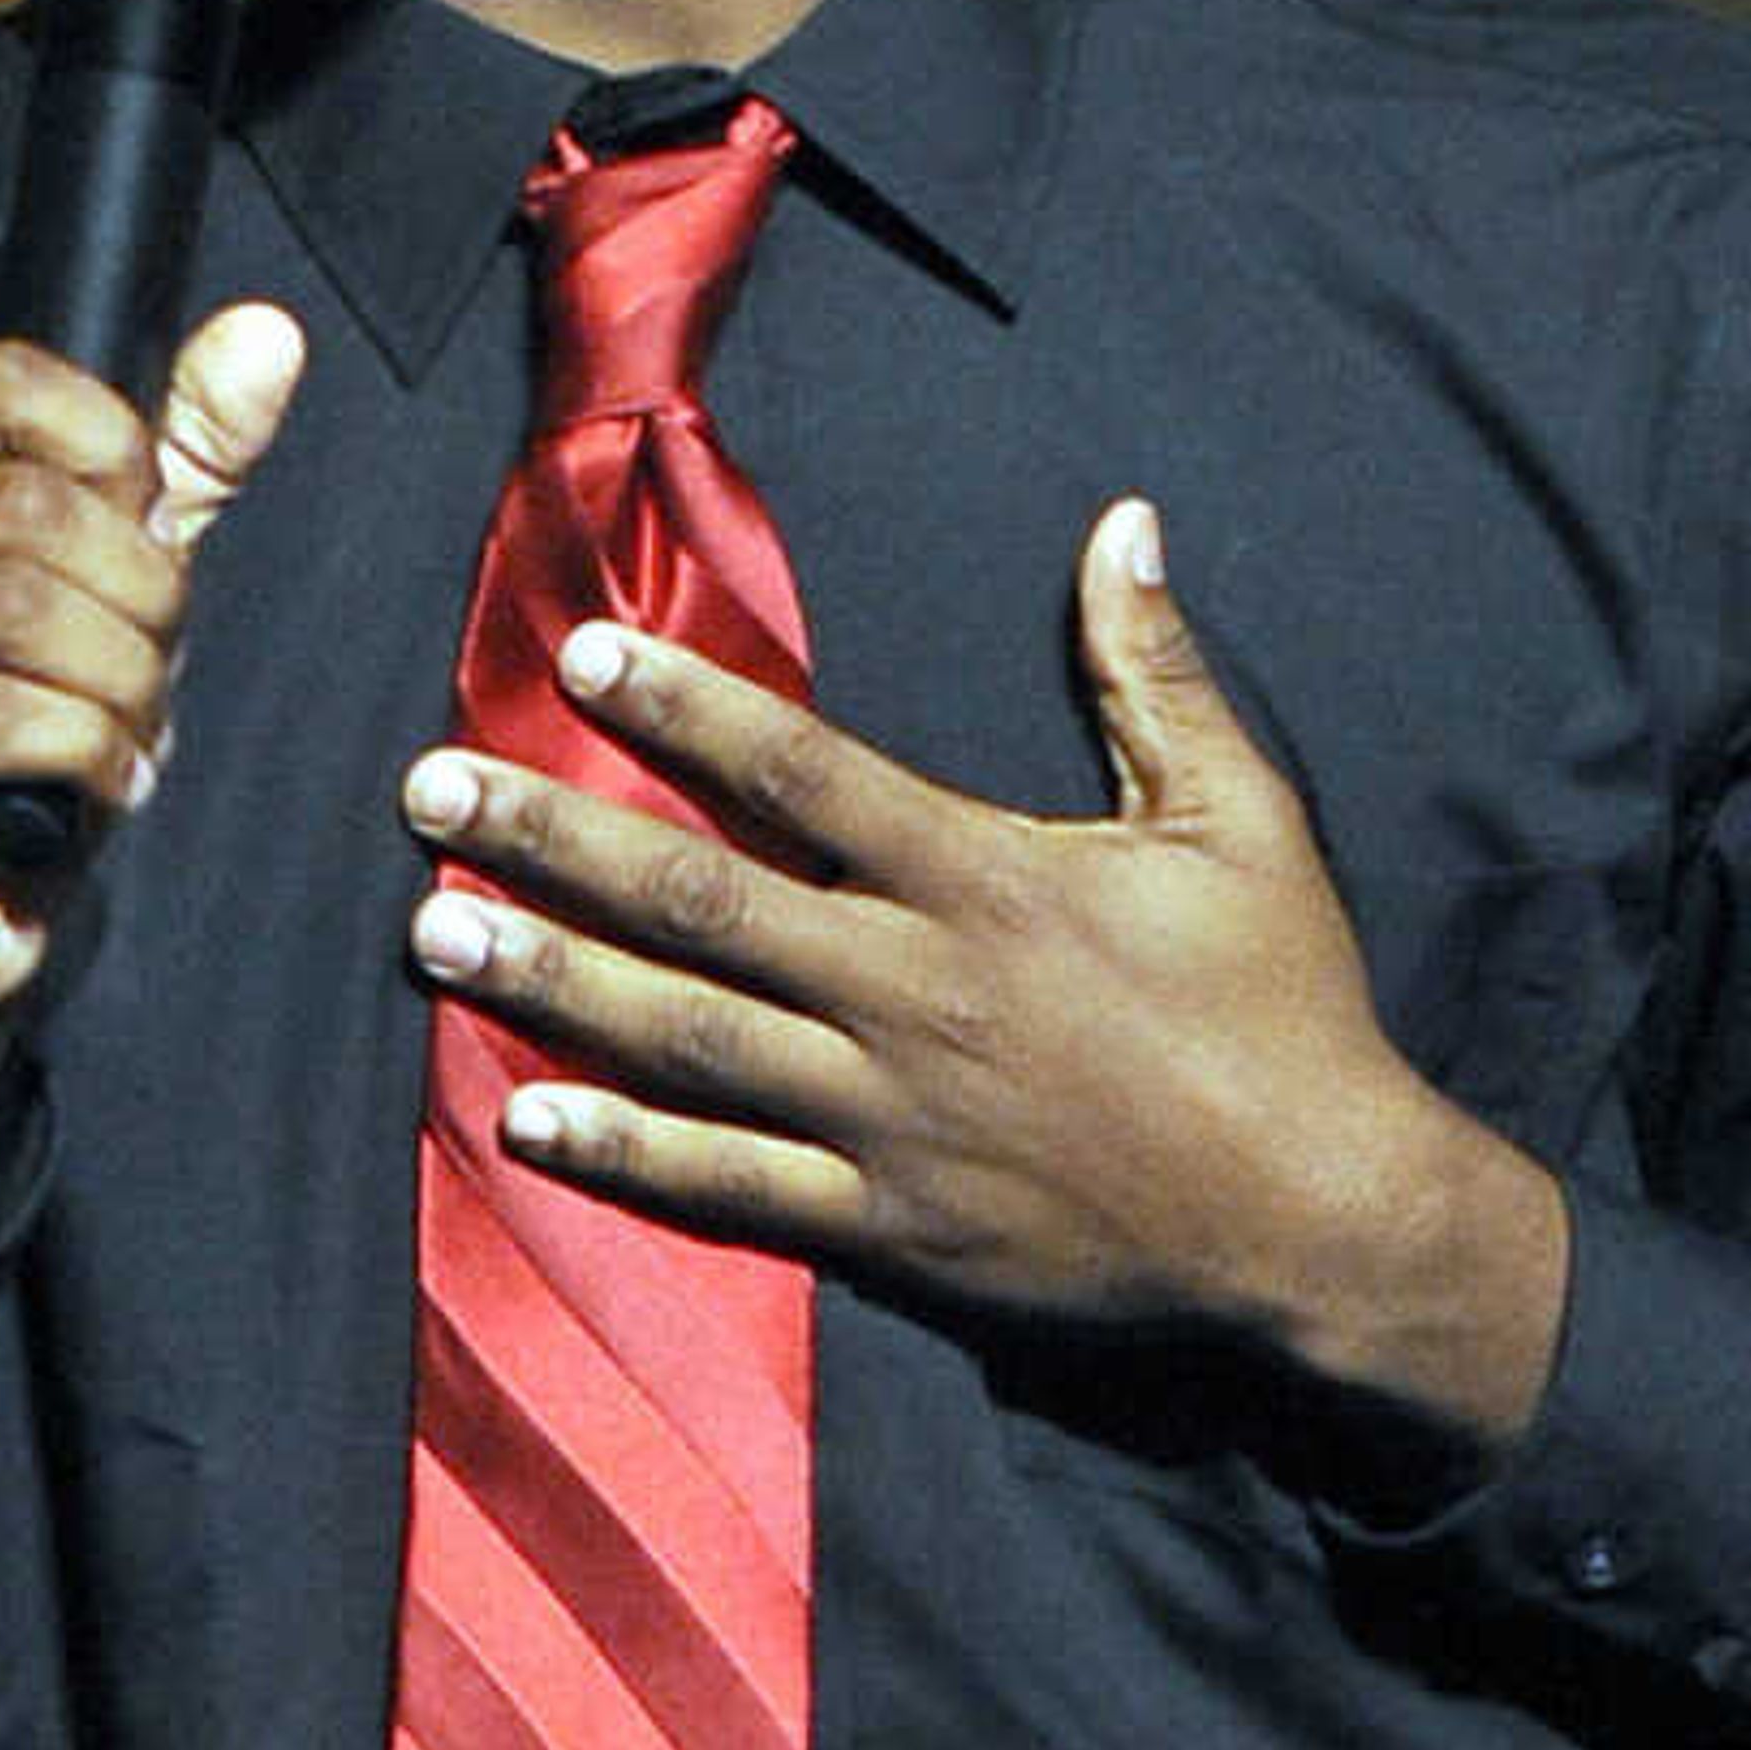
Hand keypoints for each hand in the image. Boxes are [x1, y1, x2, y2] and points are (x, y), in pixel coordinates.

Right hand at [0, 299, 305, 1048]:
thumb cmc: (25, 757)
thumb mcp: (120, 589)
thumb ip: (186, 462)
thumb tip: (268, 331)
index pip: (11, 386)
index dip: (124, 465)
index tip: (147, 551)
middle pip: (29, 506)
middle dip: (142, 597)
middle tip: (154, 674)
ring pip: (19, 609)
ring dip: (122, 684)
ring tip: (126, 736)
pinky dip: (88, 752)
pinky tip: (104, 788)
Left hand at [398, 496, 1569, 1444]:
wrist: (1321, 1222)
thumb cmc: (1287, 1010)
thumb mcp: (1245, 820)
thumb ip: (1157, 675)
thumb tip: (1122, 524)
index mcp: (986, 879)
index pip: (800, 773)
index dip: (680, 708)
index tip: (574, 654)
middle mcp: (914, 989)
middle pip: (700, 899)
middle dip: (554, 838)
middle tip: (428, 791)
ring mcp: (891, 1116)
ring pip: (686, 1037)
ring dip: (551, 982)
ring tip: (433, 932)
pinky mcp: (893, 1226)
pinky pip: (733, 1187)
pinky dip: (626, 1153)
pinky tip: (526, 1117)